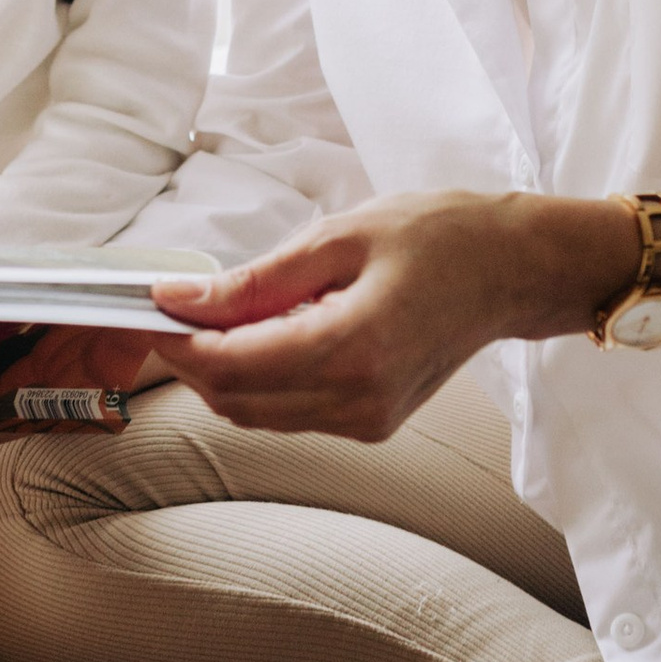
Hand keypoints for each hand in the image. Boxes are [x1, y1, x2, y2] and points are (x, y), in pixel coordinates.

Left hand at [149, 189, 628, 439]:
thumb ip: (255, 280)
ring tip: (219, 313)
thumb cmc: (439, 238)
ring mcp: (367, 422)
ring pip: (256, 414)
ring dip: (222, 371)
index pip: (232, 365)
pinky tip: (266, 334)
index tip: (147, 305)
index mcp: (354, 349)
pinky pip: (289, 414)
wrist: (513, 271)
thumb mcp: (340, 236)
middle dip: (191, 358)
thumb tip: (179, 299)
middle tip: (172, 306)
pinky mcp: (372, 425)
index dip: (178, 340)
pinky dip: (260, 379)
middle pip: (234, 399)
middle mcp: (359, 401)